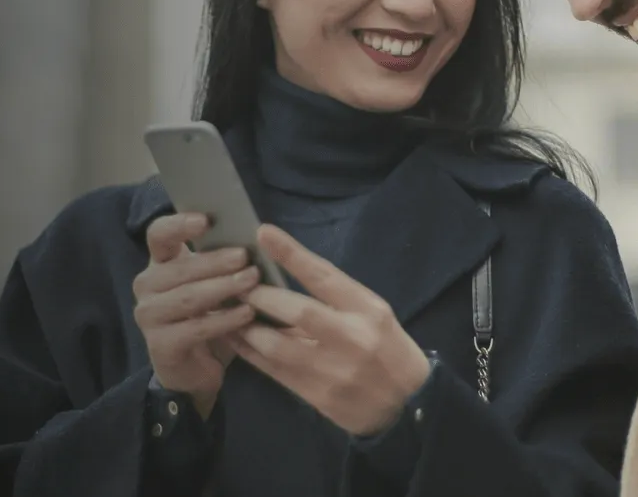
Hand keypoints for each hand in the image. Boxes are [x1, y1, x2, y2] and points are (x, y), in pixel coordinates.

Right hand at [133, 213, 260, 417]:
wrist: (194, 372)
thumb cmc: (208, 318)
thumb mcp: (215, 286)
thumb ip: (223, 265)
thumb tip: (256, 240)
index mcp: (159, 264)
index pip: (159, 235)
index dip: (179, 224)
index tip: (207, 220)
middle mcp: (147, 286)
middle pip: (179, 268)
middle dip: (215, 261)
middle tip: (246, 258)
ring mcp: (149, 316)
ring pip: (188, 297)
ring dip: (223, 288)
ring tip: (252, 281)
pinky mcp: (159, 345)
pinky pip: (195, 328)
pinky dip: (224, 320)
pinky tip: (247, 314)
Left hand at [226, 225, 431, 436]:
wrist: (407, 403)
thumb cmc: (387, 347)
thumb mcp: (373, 313)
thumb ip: (335, 298)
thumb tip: (283, 276)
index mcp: (367, 309)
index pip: (326, 276)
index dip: (292, 254)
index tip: (263, 233)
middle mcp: (352, 338)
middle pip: (298, 311)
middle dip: (262, 296)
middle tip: (238, 285)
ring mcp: (334, 370)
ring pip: (278, 346)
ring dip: (247, 328)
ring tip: (229, 313)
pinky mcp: (318, 397)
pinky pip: (275, 372)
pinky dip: (251, 353)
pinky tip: (237, 340)